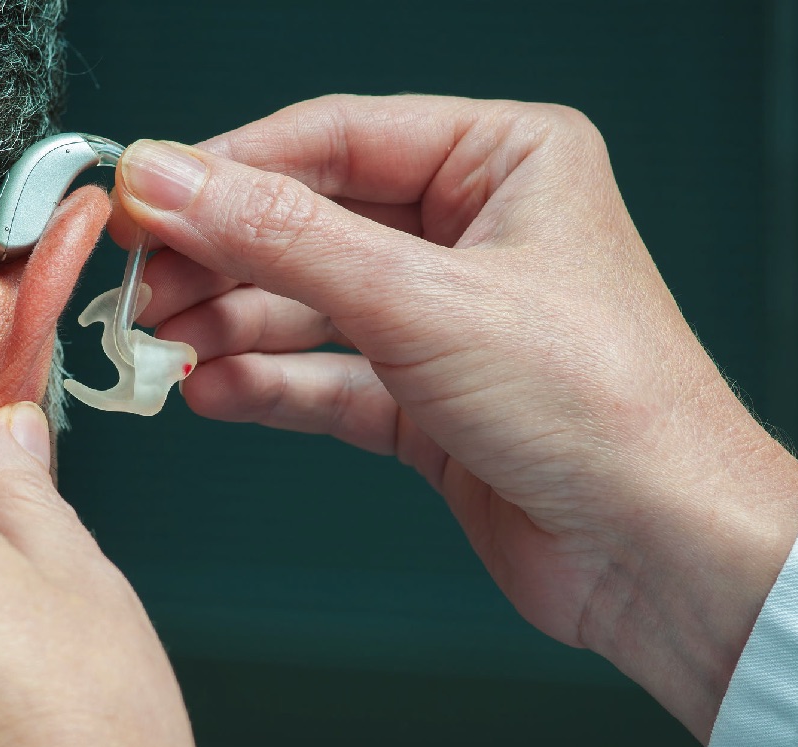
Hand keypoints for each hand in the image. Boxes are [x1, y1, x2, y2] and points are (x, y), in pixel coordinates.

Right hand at [112, 95, 797, 740]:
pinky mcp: (427, 403)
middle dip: (217, 258)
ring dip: (227, 326)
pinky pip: (324, 378)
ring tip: (156, 347)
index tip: (141, 200)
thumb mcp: (421, 301)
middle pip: (308, 223)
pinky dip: (264, 384)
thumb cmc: (603, 408)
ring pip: (306, 305)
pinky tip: (208, 390)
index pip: (332, 139)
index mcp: (503, 161)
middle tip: (135, 286)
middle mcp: (473, 233)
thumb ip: (281, 237)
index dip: (225, 170)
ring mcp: (446, 321)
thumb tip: (169, 179)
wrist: (662, 556)